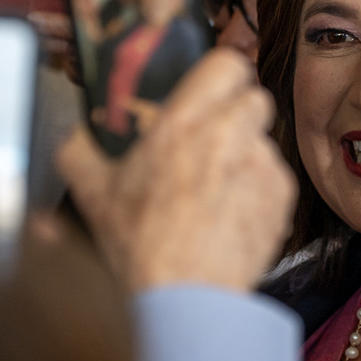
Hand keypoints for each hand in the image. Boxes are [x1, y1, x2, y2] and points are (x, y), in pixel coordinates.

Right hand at [55, 50, 294, 292]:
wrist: (186, 297)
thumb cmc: (142, 245)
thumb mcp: (93, 192)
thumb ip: (78, 149)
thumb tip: (78, 131)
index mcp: (183, 124)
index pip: (226, 63)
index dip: (219, 73)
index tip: (208, 90)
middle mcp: (230, 137)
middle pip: (255, 97)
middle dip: (236, 113)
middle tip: (212, 140)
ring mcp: (262, 168)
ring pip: (264, 141)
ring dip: (245, 155)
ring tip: (216, 190)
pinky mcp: (282, 199)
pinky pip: (274, 178)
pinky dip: (258, 190)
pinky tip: (230, 214)